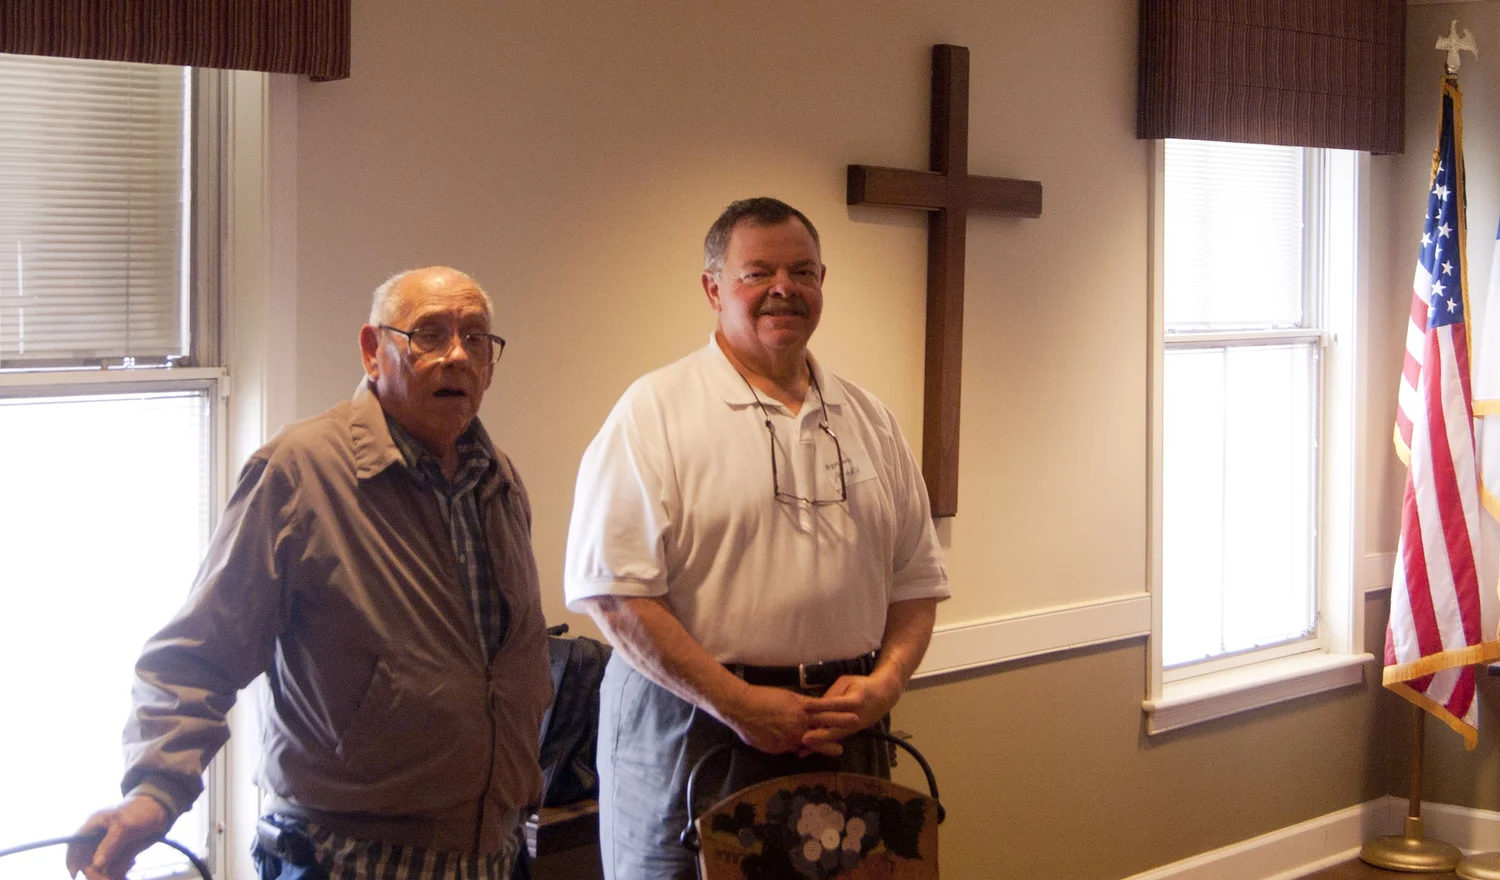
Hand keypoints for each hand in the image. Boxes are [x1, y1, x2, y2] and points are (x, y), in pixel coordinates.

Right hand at [66, 795, 169, 879]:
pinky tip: (132, 863)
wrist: (161, 810)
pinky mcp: (118, 854)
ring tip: (131, 863)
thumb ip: (111, 844)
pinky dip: (120, 873)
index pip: (74, 845)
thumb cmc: (140, 811)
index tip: (75, 875)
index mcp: (92, 826)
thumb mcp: (125, 826)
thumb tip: (96, 864)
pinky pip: (114, 869)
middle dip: (98, 873)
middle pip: (88, 862)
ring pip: (101, 868)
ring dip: (112, 873)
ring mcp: (108, 847)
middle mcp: (96, 838)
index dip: (71, 861)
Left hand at [720, 684, 842, 755]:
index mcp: (790, 744)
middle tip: (850, 738)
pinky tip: (838, 702)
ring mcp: (800, 716)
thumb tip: (788, 748)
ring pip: (824, 719)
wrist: (743, 707)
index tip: (837, 749)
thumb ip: (780, 747)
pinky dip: (829, 704)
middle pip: (822, 735)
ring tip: (855, 718)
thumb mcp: (765, 745)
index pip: (811, 747)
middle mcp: (799, 733)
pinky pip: (817, 704)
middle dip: (836, 737)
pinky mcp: (798, 702)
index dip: (824, 748)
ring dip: (841, 719)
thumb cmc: (749, 728)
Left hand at [801, 673, 900, 750]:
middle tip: (804, 738)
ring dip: (819, 743)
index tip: (805, 706)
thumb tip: (816, 705)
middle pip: (835, 726)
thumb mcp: (846, 682)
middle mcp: (855, 717)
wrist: (882, 697)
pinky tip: (808, 751)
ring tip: (803, 748)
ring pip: (834, 736)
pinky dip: (822, 745)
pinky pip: (835, 739)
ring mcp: (853, 727)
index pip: (835, 704)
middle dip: (819, 733)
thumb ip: (832, 693)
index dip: (820, 705)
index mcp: (854, 701)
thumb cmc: (861, 686)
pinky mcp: (850, 733)